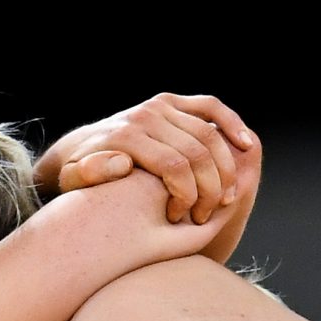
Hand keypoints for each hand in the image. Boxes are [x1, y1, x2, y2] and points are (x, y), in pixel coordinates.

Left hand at [37, 94, 257, 224]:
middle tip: (208, 214)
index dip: (187, 196)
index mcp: (125, 138)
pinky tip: (245, 145)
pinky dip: (232, 124)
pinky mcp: (171, 101)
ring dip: (225, 168)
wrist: (79, 149)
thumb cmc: (80, 176)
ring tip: (226, 197)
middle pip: (196, 152)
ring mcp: (159, 105)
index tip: (183, 219)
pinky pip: (210, 107)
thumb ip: (92, 174)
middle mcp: (144, 116)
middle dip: (210, 188)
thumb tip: (123, 163)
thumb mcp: (75, 180)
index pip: (173, 167)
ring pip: (209, 133)